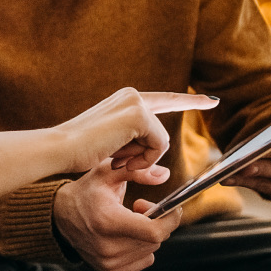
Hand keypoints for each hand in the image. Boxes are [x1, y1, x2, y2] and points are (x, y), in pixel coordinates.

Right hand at [54, 88, 218, 175]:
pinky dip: (143, 159)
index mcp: (125, 100)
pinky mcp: (138, 115)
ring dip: (141, 158)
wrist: (60, 149)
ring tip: (115, 159)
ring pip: (160, 140)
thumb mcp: (115, 152)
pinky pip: (158, 145)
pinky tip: (121, 159)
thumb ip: (139, 156)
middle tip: (137, 146)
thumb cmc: (79, 152)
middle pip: (162, 128)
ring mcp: (136, 102)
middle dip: (150, 148)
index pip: (164, 100)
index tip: (211, 101)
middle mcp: (132, 95)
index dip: (189, 100)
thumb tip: (164, 175)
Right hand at [54, 159, 181, 270]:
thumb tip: (165, 175)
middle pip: (155, 240)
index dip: (170, 220)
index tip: (172, 207)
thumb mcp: (107, 172)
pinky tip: (125, 236)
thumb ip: (137, 171)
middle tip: (140, 206)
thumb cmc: (87, 191)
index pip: (154, 232)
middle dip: (156, 221)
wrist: (59, 217)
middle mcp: (107, 247)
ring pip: (150, 250)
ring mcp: (107, 263)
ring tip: (129, 220)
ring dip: (147, 235)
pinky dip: (141, 248)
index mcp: (108, 222)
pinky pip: (143, 261)